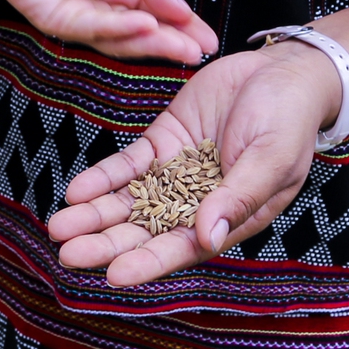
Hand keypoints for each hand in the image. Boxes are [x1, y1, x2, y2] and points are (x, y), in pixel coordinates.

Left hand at [0, 0, 216, 64]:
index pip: (158, 11)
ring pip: (122, 37)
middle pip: (143, 31)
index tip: (210, 41)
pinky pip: (95, 29)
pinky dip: (123, 27)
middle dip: (174, 42)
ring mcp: (81, 17)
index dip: (184, 26)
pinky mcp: (58, 23)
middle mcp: (103, 6)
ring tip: (185, 47)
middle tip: (201, 53)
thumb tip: (181, 9)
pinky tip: (147, 24)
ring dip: (154, 42)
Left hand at [44, 42, 341, 286]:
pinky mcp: (163, 144)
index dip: (147, 263)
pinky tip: (77, 191)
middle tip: (68, 255)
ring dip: (95, 215)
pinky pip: (128, 166)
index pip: (182, 248)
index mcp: (229, 218)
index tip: (113, 276)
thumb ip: (239, 196)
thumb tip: (208, 237)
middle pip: (145, 231)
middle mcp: (197, 204)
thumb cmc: (290, 120)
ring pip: (129, 202)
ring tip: (59, 227)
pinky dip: (103, 178)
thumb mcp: (271, 157)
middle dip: (106, 244)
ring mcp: (176, 174)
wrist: (282, 72)